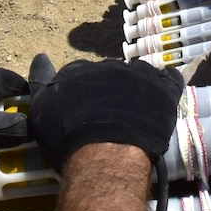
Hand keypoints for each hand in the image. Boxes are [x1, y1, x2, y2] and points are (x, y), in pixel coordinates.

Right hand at [27, 60, 182, 171]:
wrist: (105, 152)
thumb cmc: (68, 138)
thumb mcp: (41, 112)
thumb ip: (40, 84)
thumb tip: (41, 58)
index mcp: (78, 71)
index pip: (79, 74)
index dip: (83, 92)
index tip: (85, 109)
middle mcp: (107, 66)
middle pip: (108, 74)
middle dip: (109, 89)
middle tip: (110, 114)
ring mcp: (137, 76)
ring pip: (137, 74)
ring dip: (137, 86)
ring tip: (137, 110)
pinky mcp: (163, 89)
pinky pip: (170, 79)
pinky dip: (167, 85)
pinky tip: (164, 95)